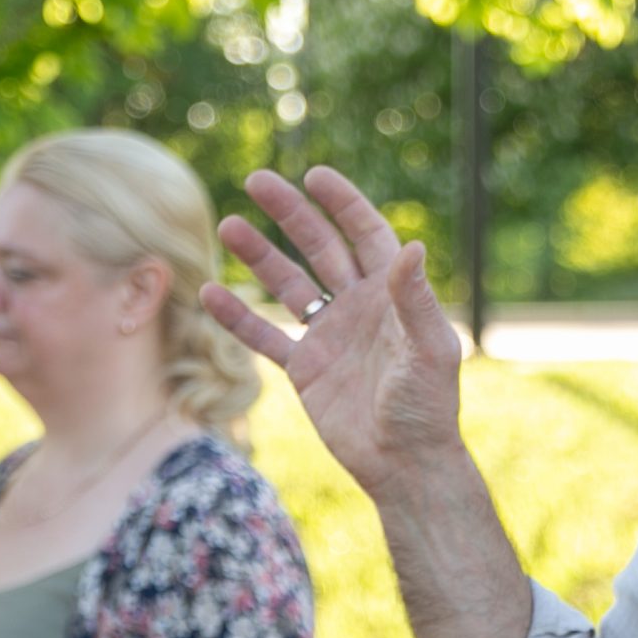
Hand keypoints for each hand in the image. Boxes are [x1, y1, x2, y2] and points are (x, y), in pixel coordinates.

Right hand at [201, 167, 466, 500]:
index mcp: (392, 294)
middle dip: (291, 214)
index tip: (314, 176)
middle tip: (256, 180)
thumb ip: (415, 300)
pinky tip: (209, 293)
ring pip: (287, 285)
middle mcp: (359, 307)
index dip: (343, 204)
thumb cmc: (427, 406)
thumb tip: (413, 246)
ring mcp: (329, 336)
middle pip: (320, 247)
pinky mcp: (305, 369)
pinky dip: (238, 317)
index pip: (365, 234)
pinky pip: (265, 336)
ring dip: (259, 256)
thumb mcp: (428, 349)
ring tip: (227, 225)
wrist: (405, 462)